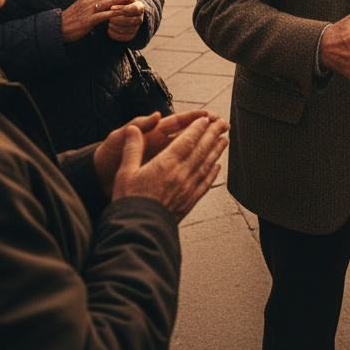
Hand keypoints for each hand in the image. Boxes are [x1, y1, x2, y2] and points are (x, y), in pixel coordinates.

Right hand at [61, 0, 136, 42]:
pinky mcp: (88, 20)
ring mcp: (88, 10)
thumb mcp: (81, 7)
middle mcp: (88, 1)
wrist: (57, 28)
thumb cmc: (70, 19)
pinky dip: (113, 13)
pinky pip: (104, 15)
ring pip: (108, 2)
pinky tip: (122, 12)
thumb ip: (91, 2)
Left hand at [107, 0, 144, 41]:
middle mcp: (140, 18)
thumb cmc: (122, 3)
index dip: (123, 9)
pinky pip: (124, 38)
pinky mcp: (131, 35)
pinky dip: (115, 35)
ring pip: (127, 30)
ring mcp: (136, 27)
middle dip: (118, 20)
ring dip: (116, 27)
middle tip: (110, 18)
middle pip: (131, 21)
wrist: (126, 12)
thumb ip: (117, 2)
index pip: (135, 9)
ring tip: (109, 23)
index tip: (112, 8)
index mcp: (140, 7)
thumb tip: (112, 8)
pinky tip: (109, 30)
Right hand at [111, 114, 229, 222]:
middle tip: (223, 122)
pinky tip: (217, 166)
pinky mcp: (190, 201)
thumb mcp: (124, 172)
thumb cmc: (129, 201)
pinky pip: (205, 183)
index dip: (197, 128)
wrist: (138, 231)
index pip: (186, 140)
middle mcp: (181, 174)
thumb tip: (133, 129)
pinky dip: (213, 173)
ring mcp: (188, 188)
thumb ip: (132, 149)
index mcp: (165, 164)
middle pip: (201, 149)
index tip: (205, 118)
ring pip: (207, 164)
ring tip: (225, 139)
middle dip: (213, 134)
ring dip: (217, 150)